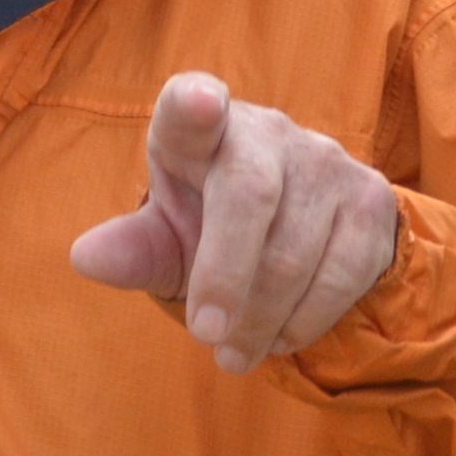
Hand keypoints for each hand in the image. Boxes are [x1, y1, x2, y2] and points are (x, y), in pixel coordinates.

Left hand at [69, 73, 399, 373]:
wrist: (299, 234)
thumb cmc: (210, 227)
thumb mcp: (165, 240)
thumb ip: (132, 250)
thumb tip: (85, 258)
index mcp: (197, 127)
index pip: (191, 104)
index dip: (194, 103)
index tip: (198, 102)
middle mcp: (266, 130)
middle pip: (249, 193)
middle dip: (225, 274)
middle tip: (205, 336)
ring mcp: (326, 160)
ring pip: (293, 251)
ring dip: (261, 319)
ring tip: (234, 353)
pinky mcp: (371, 198)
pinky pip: (339, 274)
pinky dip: (304, 320)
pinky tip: (281, 336)